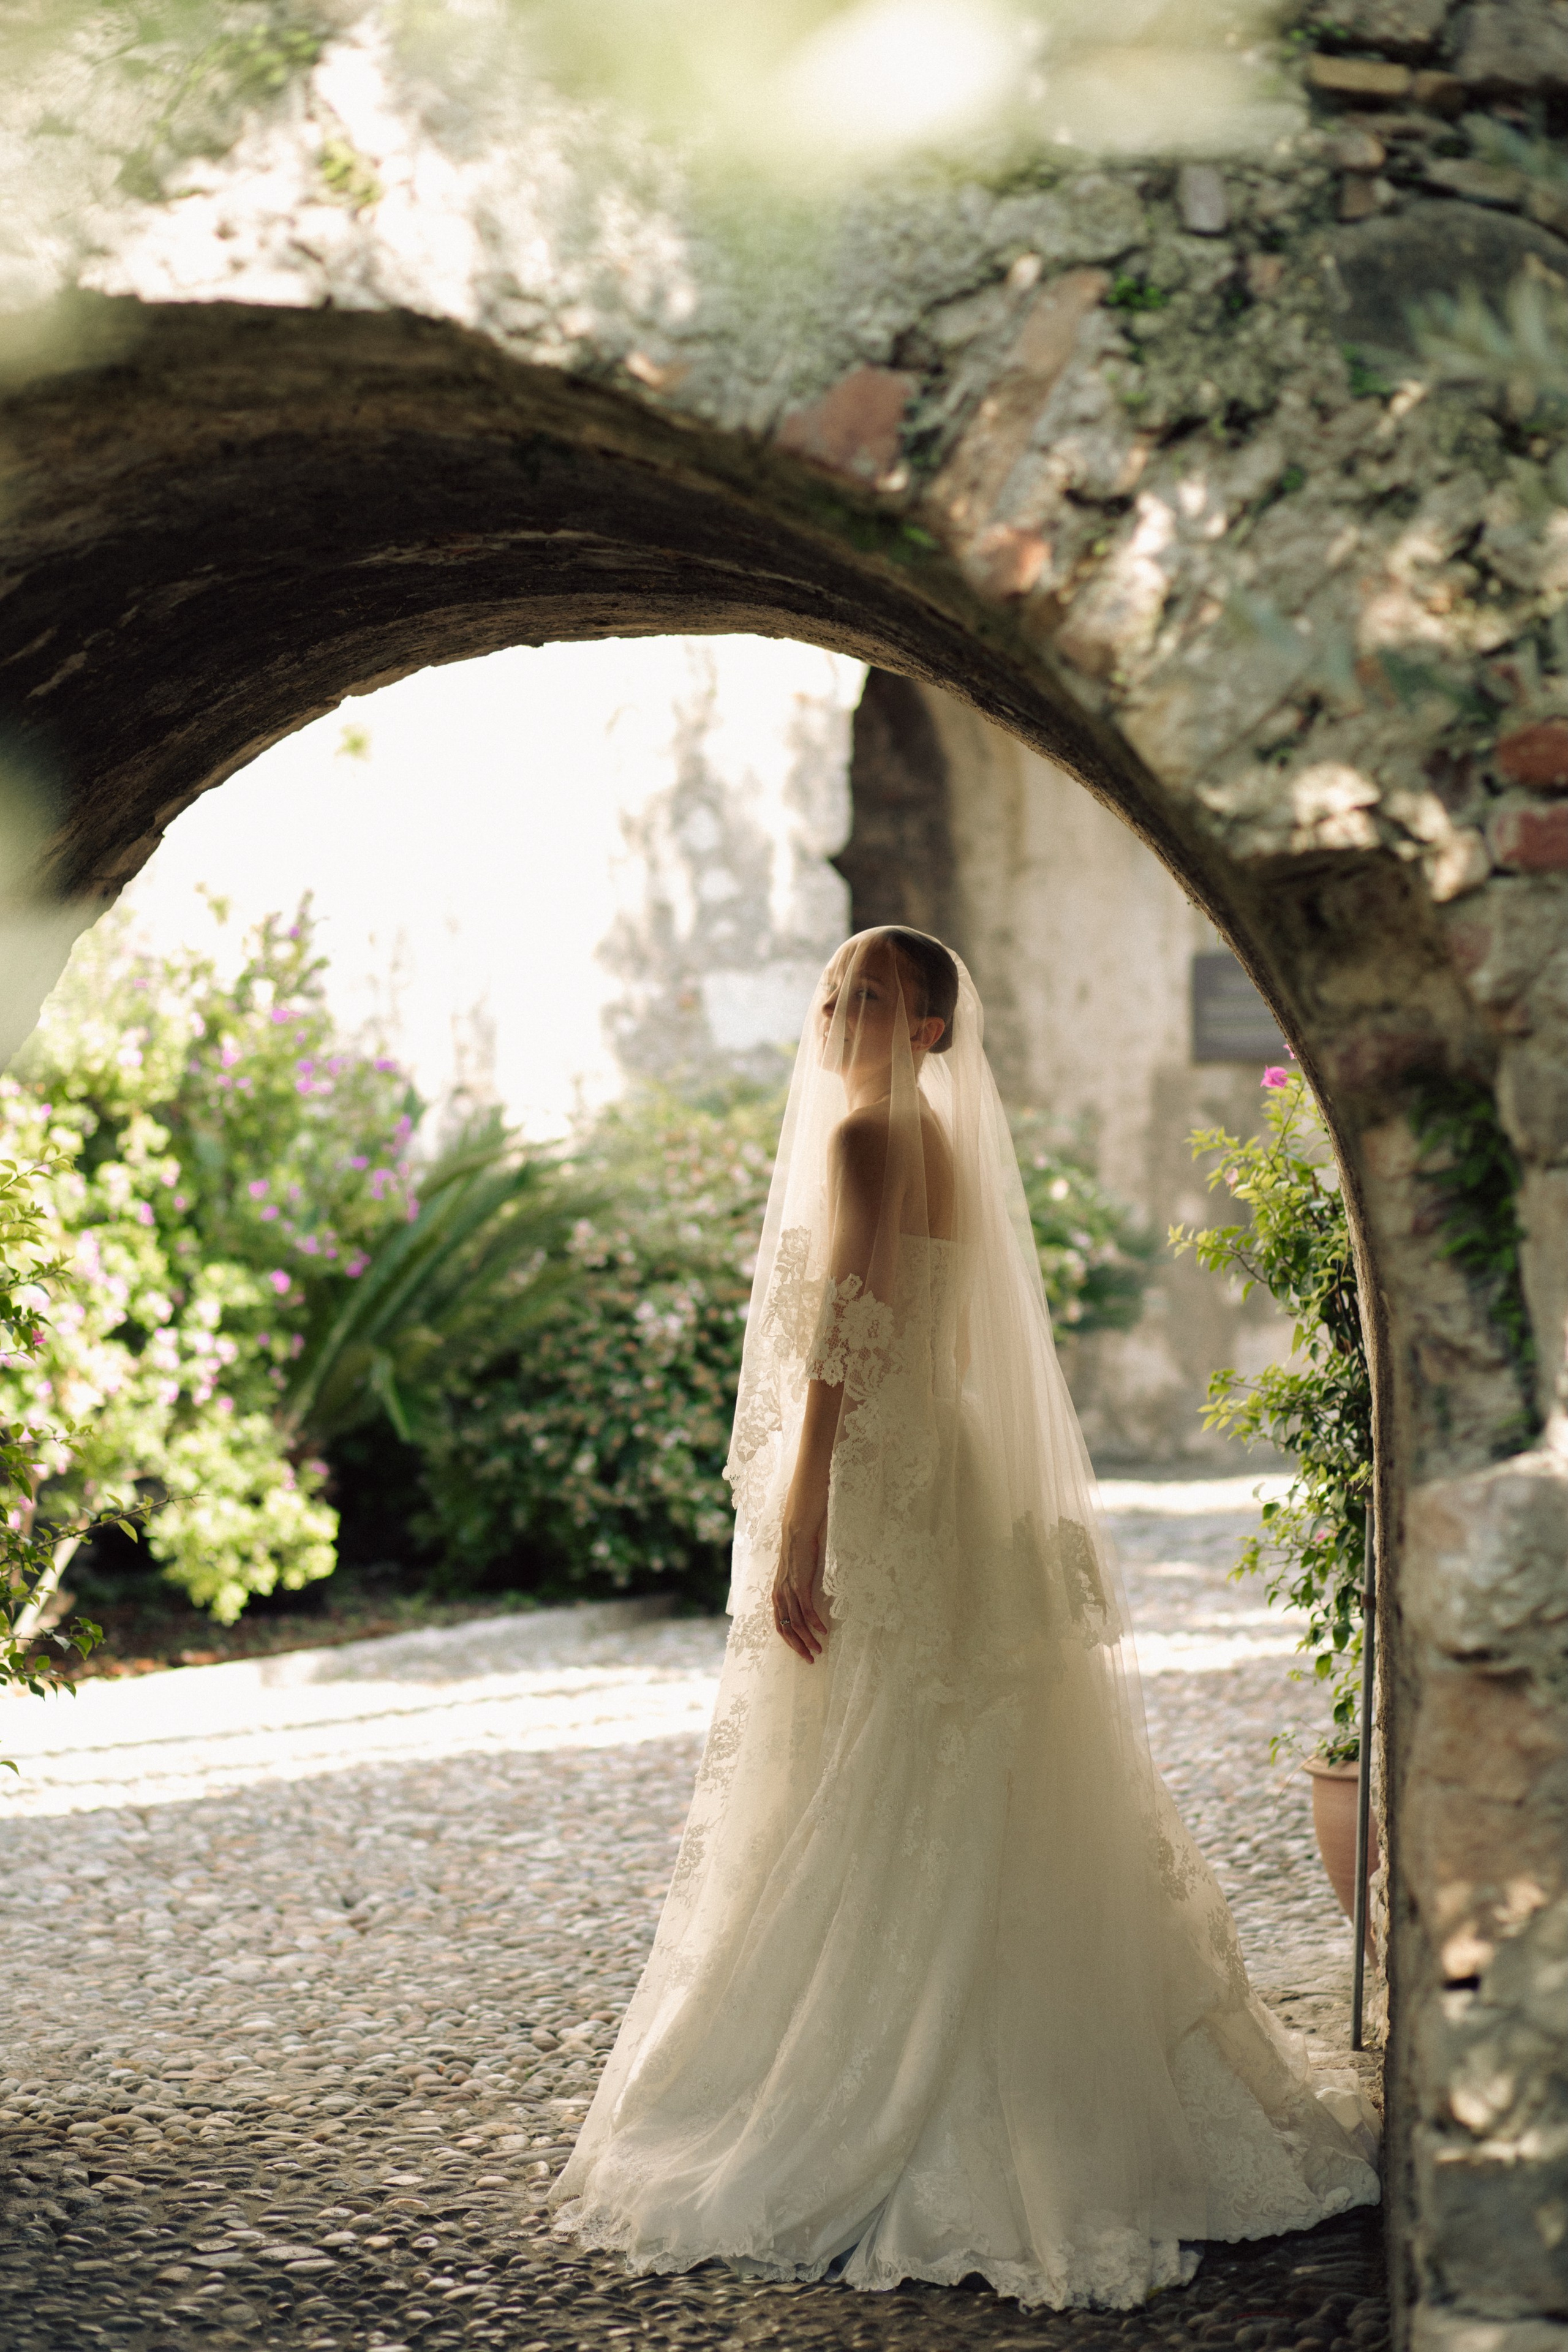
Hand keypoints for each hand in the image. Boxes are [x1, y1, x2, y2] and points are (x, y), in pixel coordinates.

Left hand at [772, 1515, 828, 1663]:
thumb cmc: (797, 1556)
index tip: (801, 1653)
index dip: (789, 1642)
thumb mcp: (790, 1579)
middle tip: (810, 1659)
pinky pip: (807, 1610)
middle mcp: (779, 1598)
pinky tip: (824, 1631)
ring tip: (819, 1649)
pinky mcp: (800, 1586)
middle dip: (799, 1647)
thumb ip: (793, 1593)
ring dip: (809, 1639)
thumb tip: (802, 1606)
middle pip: (787, 1630)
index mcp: (776, 1598)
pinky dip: (815, 1623)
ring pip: (797, 1624)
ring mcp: (789, 1592)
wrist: (797, 1535)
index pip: (779, 1627)